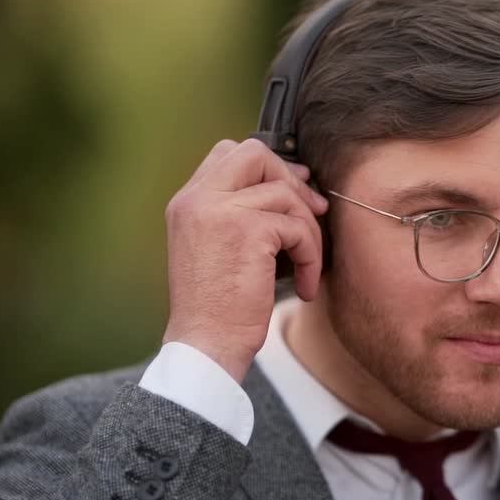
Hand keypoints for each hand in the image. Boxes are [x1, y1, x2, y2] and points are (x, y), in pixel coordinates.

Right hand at [163, 138, 327, 382]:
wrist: (204, 346)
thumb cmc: (216, 307)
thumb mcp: (214, 248)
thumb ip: (237, 212)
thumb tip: (292, 181)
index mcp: (187, 202)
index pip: (229, 152)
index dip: (267, 166)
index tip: (292, 191)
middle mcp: (197, 199)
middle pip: (255, 154)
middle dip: (291, 179)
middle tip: (313, 212)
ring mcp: (220, 211)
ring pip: (286, 194)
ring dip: (308, 231)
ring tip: (307, 265)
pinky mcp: (248, 230)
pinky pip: (299, 227)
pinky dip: (311, 258)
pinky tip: (304, 286)